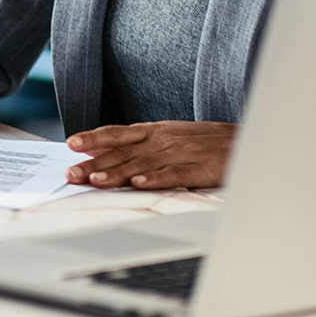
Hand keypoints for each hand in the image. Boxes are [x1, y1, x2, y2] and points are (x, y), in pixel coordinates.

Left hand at [64, 122, 235, 189]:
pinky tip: (139, 185)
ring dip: (117, 173)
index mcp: (154, 131)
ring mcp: (179, 153)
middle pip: (122, 152)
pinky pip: (173, 174)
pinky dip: (156, 179)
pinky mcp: (197, 168)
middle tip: (71, 174)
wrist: (244, 140)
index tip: (71, 144)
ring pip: (142, 164)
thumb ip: (138, 144)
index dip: (93, 138)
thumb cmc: (203, 142)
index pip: (117, 133)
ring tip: (97, 181)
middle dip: (94, 163)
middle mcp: (161, 140)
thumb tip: (104, 151)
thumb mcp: (167, 136)